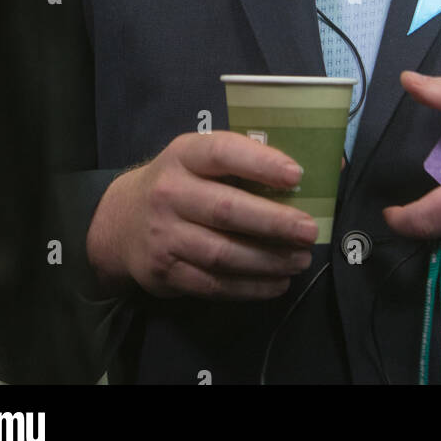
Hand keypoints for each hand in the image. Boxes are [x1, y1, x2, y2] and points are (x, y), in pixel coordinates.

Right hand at [85, 132, 318, 300]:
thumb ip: (247, 159)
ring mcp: (165, 235)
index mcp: (184, 155)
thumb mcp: (200, 157)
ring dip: (268, 260)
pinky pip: (213, 285)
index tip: (296, 175)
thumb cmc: (180, 182)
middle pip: (227, 210)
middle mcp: (170, 193)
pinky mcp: (165, 272)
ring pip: (223, 254)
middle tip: (309, 231)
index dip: (260, 163)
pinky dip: (250, 287)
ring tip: (301, 259)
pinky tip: (277, 282)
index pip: (222, 153)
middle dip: (274, 223)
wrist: (120, 221)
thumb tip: (321, 164)